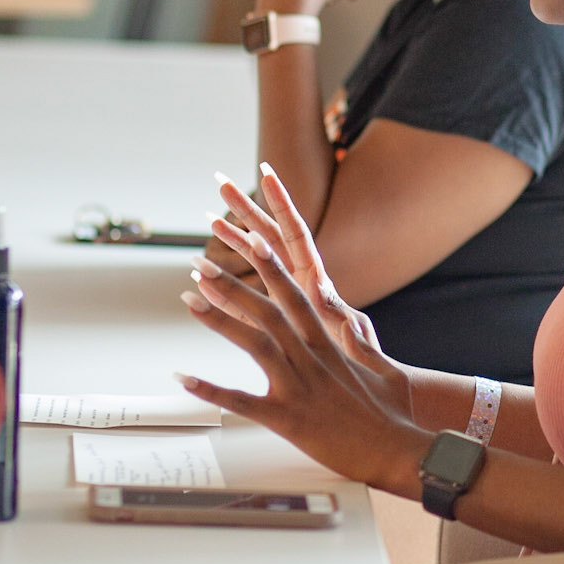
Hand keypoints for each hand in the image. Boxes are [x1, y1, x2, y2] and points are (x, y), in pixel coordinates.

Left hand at [175, 217, 419, 488]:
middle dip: (232, 284)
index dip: (273, 269)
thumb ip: (363, 348)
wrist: (400, 451)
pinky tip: (185, 378)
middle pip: (267, 313)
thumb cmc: (395, 416)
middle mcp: (311, 361)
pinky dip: (212, 390)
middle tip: (201, 263)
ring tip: (188, 299)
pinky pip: (243, 402)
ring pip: (253, 344)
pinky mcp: (288, 419)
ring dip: (219, 320)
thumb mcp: (385, 372)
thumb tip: (350, 325)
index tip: (253, 242)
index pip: (296, 298)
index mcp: (330, 348)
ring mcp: (299, 388)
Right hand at [198, 164, 381, 347]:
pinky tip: (202, 273)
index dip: (282, 205)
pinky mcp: (270, 320)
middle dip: (247, 209)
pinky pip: (243, 297)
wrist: (352, 388)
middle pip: (269, 236)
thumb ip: (349, 330)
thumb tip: (346, 317)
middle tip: (222, 183)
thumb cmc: (361, 363)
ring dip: (232, 240)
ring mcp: (282, 298)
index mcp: (316, 281)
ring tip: (208, 217)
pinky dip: (224, 285)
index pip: (296, 234)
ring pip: (253, 262)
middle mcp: (298, 282)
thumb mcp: (356, 343)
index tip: (267, 175)